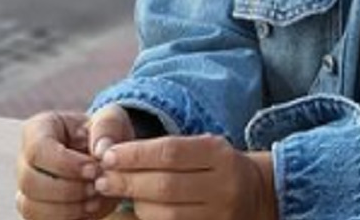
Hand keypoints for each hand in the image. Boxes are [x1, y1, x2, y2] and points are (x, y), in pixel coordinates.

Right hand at [15, 109, 123, 219]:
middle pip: (30, 182)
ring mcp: (28, 187)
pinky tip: (90, 209)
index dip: (66, 164)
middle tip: (96, 187)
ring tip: (95, 199)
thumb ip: (107, 128)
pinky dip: (68, 218)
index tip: (94, 169)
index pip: (38, 150)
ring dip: (67, 209)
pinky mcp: (36, 209)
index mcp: (38, 130)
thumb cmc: (104, 133)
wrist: (106, 156)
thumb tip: (101, 152)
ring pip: (31, 207)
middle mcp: (25, 160)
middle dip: (67, 190)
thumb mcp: (111, 119)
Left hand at [95, 134, 276, 219]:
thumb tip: (115, 156)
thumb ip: (165, 150)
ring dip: (135, 206)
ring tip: (118, 195)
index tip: (108, 156)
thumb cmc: (216, 166)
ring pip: (166, 215)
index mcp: (219, 154)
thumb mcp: (201, 147)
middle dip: (127, 182)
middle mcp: (223, 186)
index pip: (169, 152)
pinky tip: (133, 213)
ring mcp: (219, 215)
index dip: (134, 155)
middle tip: (102, 179)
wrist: (257, 195)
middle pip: (165, 186)